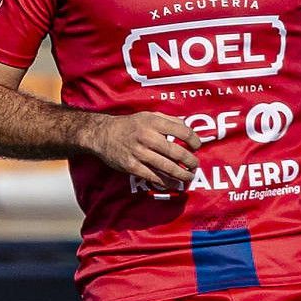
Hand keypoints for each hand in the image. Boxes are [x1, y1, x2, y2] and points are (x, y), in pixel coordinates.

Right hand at [81, 112, 201, 190]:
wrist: (102, 134)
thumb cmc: (130, 125)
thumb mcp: (149, 115)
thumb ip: (169, 120)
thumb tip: (188, 129)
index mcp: (154, 122)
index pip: (182, 131)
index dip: (194, 140)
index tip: (197, 146)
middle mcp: (147, 137)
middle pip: (176, 152)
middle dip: (190, 161)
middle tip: (195, 165)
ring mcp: (139, 153)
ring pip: (167, 167)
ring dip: (181, 174)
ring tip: (188, 177)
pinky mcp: (131, 166)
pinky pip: (153, 177)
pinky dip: (165, 182)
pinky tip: (173, 184)